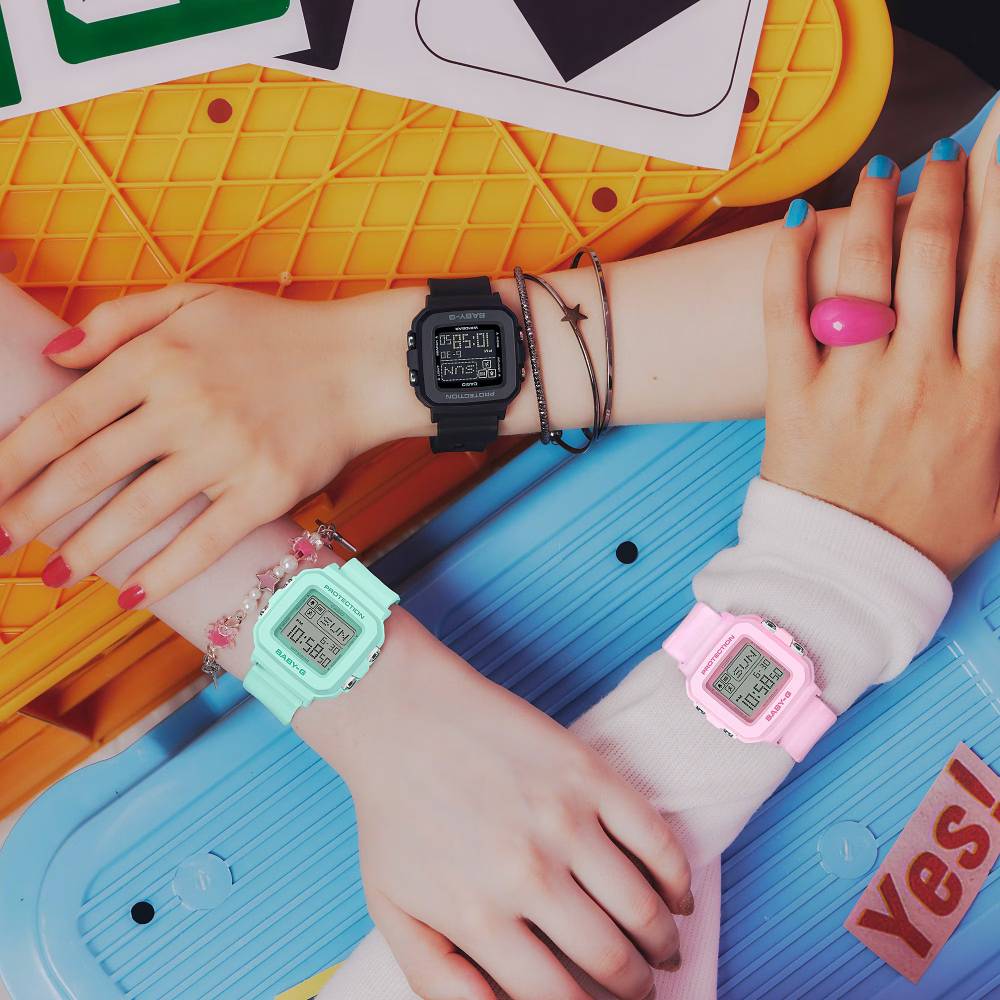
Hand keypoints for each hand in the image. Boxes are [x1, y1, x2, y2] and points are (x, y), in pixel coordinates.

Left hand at [0, 285, 372, 604]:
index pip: (64, 418)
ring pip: (137, 513)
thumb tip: (51, 357)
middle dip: (35, 515)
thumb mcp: (193, 299)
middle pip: (89, 472)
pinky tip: (130, 594)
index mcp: (156, 358)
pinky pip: (202, 542)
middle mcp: (184, 406)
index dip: (14, 462)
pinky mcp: (264, 492)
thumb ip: (116, 319)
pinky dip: (163, 574)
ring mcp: (226, 453)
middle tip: (5, 543)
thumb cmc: (275, 333)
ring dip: (86, 552)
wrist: (361, 364)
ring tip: (54, 576)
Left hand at [315, 625, 692, 999]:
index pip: (560, 999)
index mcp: (478, 916)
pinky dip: (679, 879)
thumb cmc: (395, 813)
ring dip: (664, 944)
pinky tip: (678, 897)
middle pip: (613, 961)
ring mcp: (564, 818)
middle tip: (640, 988)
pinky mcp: (588, 773)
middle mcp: (528, 872)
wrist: (403, 716)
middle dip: (636, 989)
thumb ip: (439, 982)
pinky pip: (656, 839)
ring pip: (644, 908)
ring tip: (663, 952)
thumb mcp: (392, 909)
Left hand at [761, 132, 999, 576]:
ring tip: (878, 174)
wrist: (853, 579)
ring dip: (873, 209)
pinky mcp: (793, 397)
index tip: (997, 168)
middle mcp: (923, 374)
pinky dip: (787, 264)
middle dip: (944, 193)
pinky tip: (794, 225)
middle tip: (944, 160)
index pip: (999, 275)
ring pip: (864, 270)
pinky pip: (784, 315)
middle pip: (936, 255)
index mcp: (984, 392)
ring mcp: (854, 383)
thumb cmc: (929, 535)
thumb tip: (999, 349)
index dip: (999, 210)